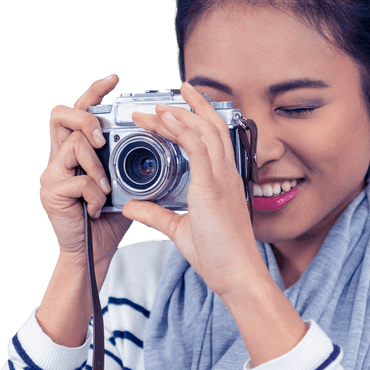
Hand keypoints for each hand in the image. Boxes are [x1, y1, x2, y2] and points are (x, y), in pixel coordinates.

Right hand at [39, 74, 131, 267]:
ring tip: (106, 188)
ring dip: (96, 167)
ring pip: (74, 146)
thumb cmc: (109, 220)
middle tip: (102, 139)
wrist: (92, 254)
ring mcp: (51, 174)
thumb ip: (135, 163)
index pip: (80, 110)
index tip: (114, 78)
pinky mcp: (50, 192)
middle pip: (60, 115)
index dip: (94, 91)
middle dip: (86, 121)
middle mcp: (58, 157)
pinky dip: (95, 194)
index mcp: (76, 151)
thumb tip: (165, 142)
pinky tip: (99, 209)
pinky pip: (78, 181)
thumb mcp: (126, 185)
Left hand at [121, 82, 263, 297]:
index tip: (179, 108)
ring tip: (157, 104)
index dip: (198, 119)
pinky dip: (180, 129)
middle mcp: (225, 175)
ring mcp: (221, 178)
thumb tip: (132, 207)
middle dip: (191, 106)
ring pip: (204, 131)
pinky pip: (197, 147)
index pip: (213, 140)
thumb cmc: (219, 257)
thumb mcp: (179, 229)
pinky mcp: (212, 187)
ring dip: (179, 113)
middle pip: (212, 126)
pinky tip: (164, 119)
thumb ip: (156, 214)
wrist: (237, 275)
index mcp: (222, 182)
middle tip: (170, 94)